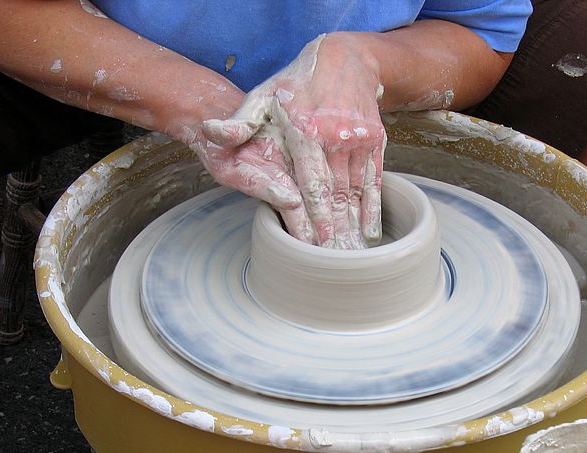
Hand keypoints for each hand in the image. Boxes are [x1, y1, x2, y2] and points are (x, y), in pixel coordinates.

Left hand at [197, 35, 385, 248]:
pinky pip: (374, 181)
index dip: (315, 215)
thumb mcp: (263, 95)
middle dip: (336, 231)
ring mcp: (358, 141)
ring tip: (351, 255)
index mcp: (305, 131)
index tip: (316, 242)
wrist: (347, 58)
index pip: (311, 183)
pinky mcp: (374, 142)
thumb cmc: (297, 82)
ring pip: (356, 192)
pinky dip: (373, 208)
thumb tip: (212, 132)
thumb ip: (240, 120)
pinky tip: (370, 231)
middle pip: (335, 195)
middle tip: (334, 261)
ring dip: (354, 226)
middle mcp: (335, 138)